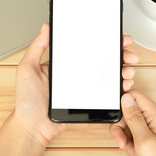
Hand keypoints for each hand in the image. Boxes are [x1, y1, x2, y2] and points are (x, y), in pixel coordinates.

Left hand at [13, 23, 138, 146]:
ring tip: (128, 70)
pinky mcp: (88, 101)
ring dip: (122, 70)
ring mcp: (83, 88)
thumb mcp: (27, 69)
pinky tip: (124, 84)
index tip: (115, 37)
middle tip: (128, 53)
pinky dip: (118, 88)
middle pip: (102, 61)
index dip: (103, 42)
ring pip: (108, 76)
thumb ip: (37, 47)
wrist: (33, 127)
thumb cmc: (27, 101)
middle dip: (119, 54)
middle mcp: (76, 74)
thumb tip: (46, 27)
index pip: (87, 48)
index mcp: (63, 65)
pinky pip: (106, 93)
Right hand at [110, 90, 155, 155]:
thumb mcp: (144, 140)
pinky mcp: (146, 139)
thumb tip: (126, 98)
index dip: (124, 101)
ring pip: (128, 122)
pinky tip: (130, 150)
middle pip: (130, 110)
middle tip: (121, 137)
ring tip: (126, 146)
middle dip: (121, 123)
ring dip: (122, 134)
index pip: (137, 96)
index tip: (115, 112)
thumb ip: (134, 117)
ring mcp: (151, 130)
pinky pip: (130, 133)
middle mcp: (155, 121)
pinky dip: (127, 141)